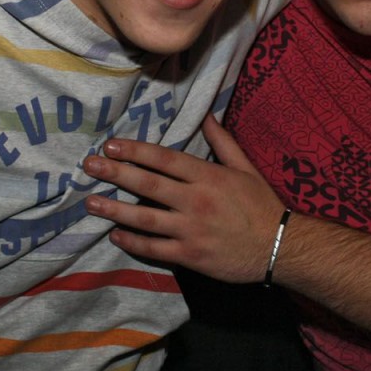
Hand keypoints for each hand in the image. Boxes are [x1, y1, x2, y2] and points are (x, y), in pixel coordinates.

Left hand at [81, 116, 286, 282]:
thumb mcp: (245, 168)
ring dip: (114, 209)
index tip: (111, 145)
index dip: (135, 151)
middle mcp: (195, 201)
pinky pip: (154, 248)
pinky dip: (132, 241)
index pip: (164, 159)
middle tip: (89, 166)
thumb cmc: (262, 205)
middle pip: (147, 184)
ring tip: (90, 203)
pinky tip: (116, 234)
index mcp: (208, 176)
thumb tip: (207, 115)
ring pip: (144, 218)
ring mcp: (191, 230)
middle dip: (115, 173)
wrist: (280, 247)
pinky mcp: (190, 256)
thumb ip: (223, 142)